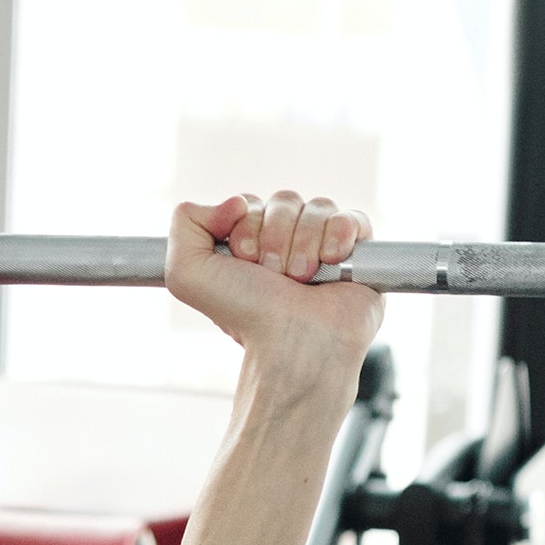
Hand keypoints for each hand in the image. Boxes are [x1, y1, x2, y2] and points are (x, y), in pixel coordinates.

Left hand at [163, 190, 377, 386]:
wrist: (292, 344)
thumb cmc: (245, 315)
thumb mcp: (186, 271)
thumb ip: (185, 221)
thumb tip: (235, 200)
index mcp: (249, 245)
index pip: (250, 202)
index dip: (246, 225)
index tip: (244, 262)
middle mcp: (286, 244)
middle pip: (285, 200)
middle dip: (275, 236)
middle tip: (272, 276)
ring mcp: (323, 247)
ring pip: (318, 206)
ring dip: (304, 243)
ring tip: (300, 279)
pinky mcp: (358, 255)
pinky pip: (353, 218)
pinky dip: (339, 235)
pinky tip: (331, 264)